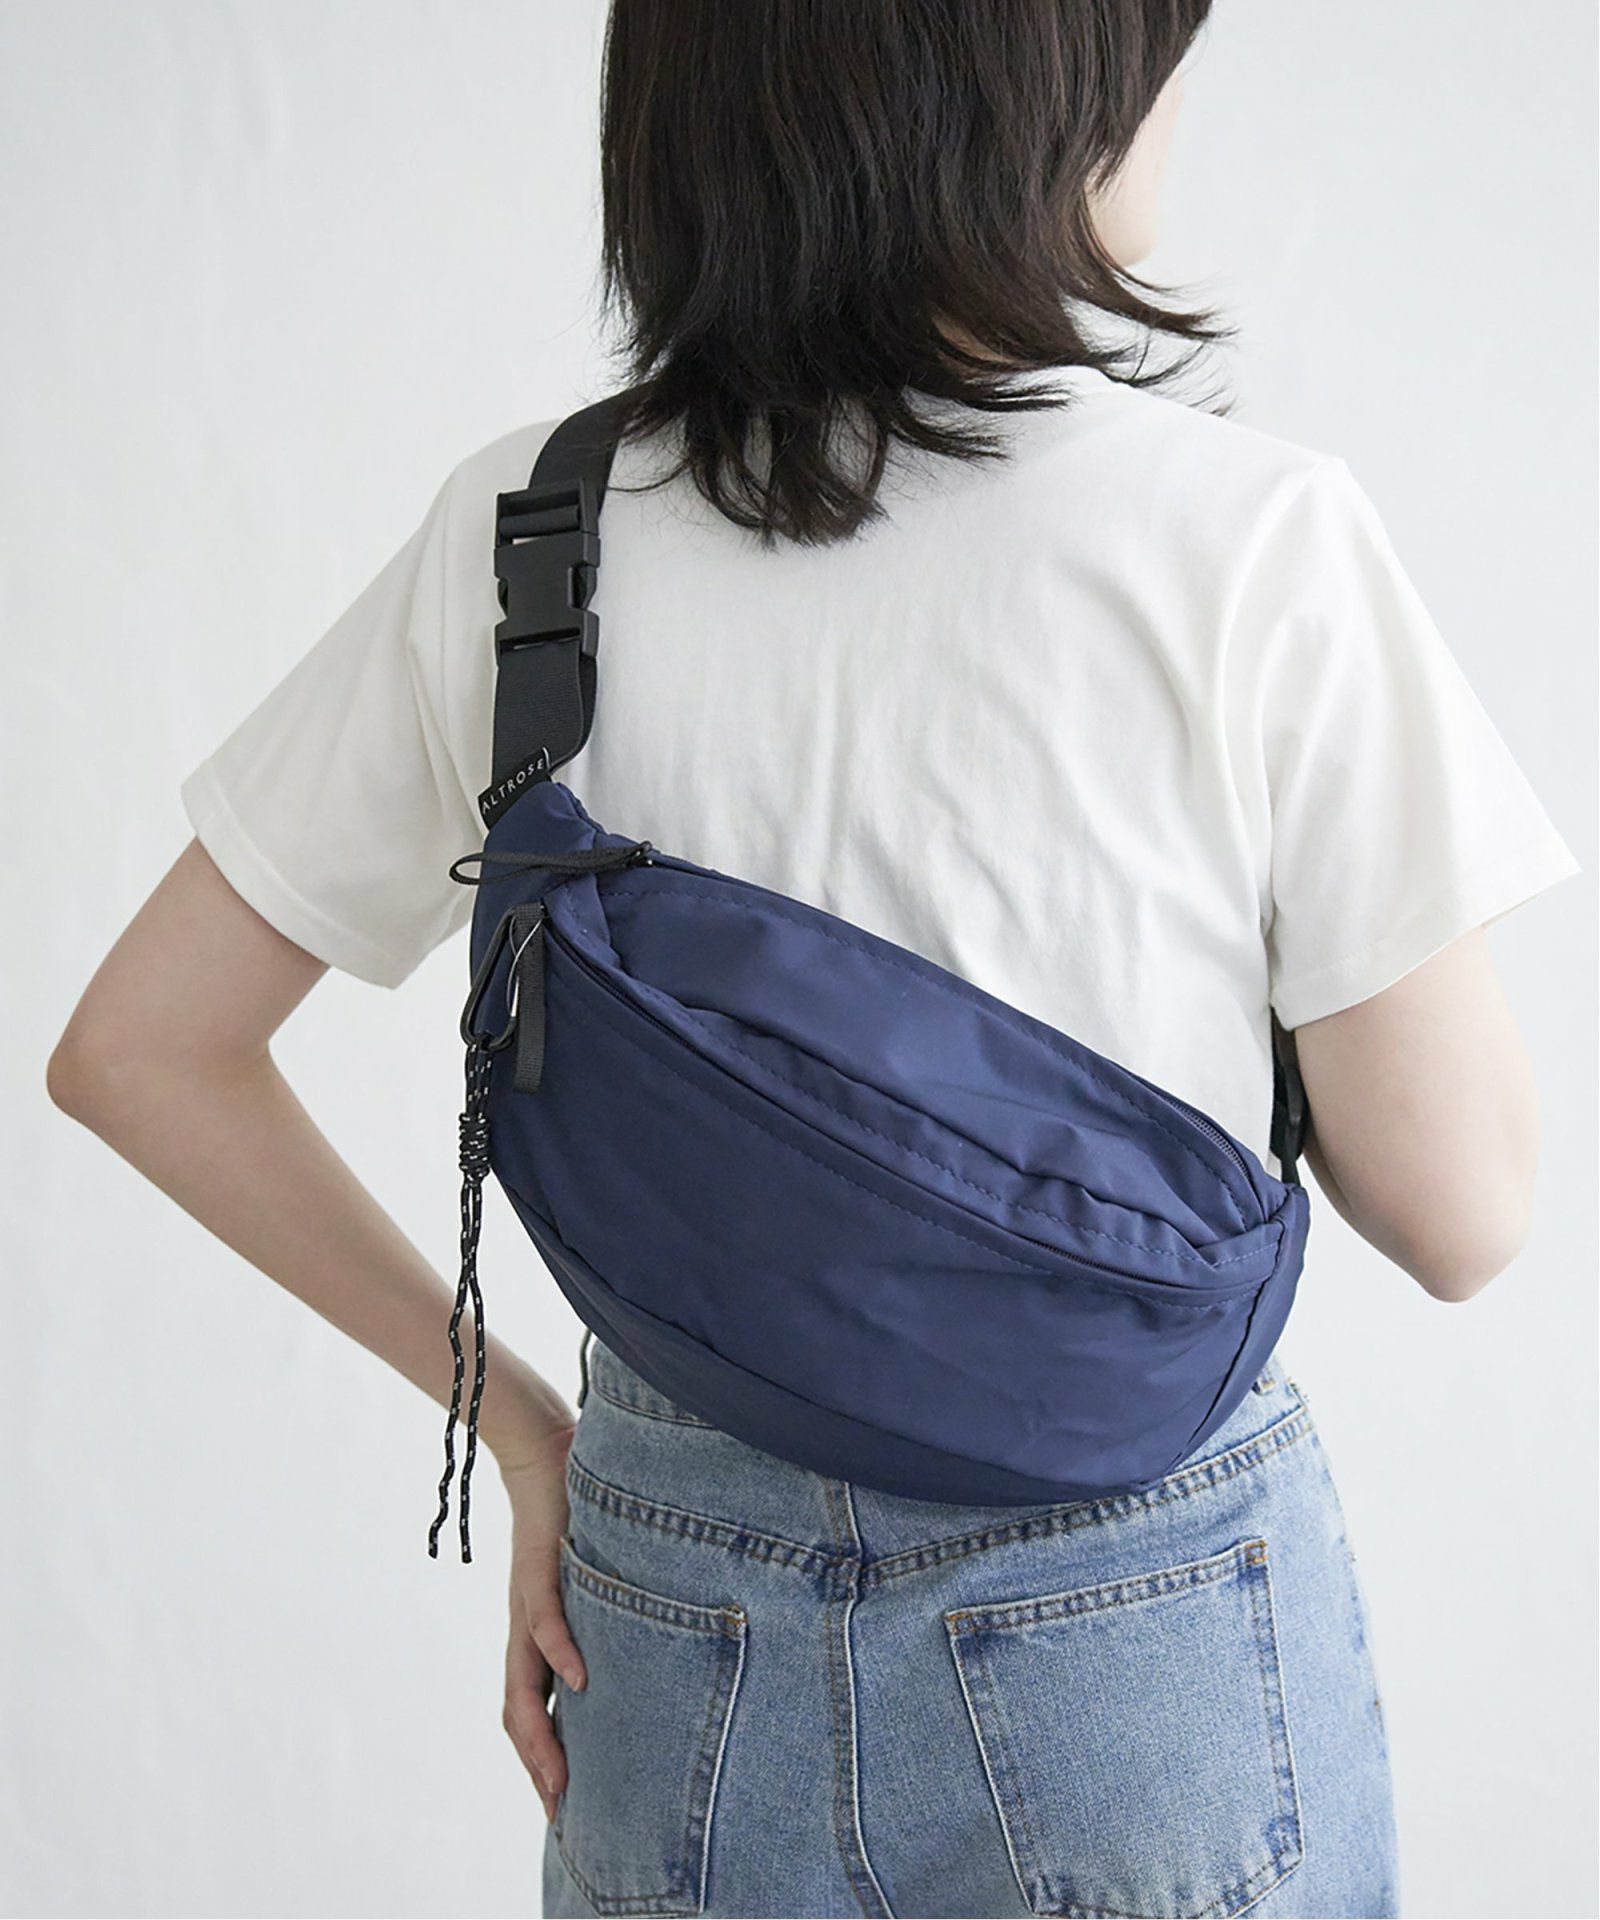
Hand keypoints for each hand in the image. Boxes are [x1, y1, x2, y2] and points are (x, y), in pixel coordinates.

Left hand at [498, 1417, 587, 1822]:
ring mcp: (529, 1603)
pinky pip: (546, 1621)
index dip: (542, 1757)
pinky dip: (560, 1653)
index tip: (562, 1804)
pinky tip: (581, 1680)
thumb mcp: (593, 1574)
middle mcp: (526, 1628)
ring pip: (523, 1684)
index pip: (531, 1709)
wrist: (546, 1451)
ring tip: (559, 1776)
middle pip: (519, 1713)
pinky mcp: (539, 1568)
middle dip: (538, 1766)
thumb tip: (636, 1639)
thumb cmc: (574, 1513)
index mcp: (537, 1634)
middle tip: (559, 1812)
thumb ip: (607, 1607)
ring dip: (540, 1735)